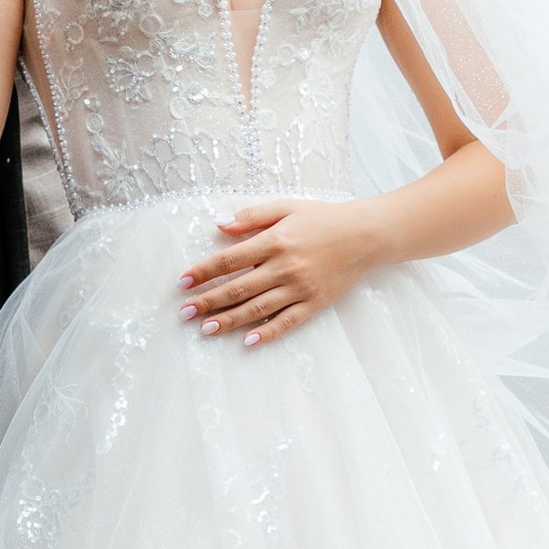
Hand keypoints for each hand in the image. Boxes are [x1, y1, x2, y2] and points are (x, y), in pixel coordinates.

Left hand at [180, 199, 384, 348]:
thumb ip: (252, 216)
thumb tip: (220, 225)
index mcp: (274, 241)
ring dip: (229, 319)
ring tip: (206, 328)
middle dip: (208, 301)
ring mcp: (300, 288)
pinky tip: (248, 341)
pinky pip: (287, 321)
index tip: (183, 282)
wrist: (365, 235)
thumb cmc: (323, 218)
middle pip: (238, 288)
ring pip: (257, 308)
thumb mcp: (286, 207)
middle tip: (185, 312)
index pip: (229, 260)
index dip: (203, 272)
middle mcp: (284, 267)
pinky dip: (267, 332)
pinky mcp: (315, 303)